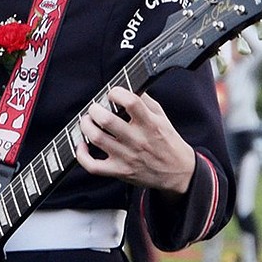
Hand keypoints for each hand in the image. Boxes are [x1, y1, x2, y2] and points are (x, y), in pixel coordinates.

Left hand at [76, 87, 195, 193]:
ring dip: (86, 126)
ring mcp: (127, 157)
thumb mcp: (162, 118)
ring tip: (88, 121)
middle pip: (107, 120)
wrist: (179, 173)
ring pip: (97, 138)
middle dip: (94, 110)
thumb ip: (145, 102)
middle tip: (95, 108)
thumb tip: (126, 87)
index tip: (112, 93)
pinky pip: (93, 165)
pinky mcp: (119, 171)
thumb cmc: (168, 143)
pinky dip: (81, 155)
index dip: (117, 93)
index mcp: (150, 124)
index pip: (131, 102)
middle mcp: (138, 140)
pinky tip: (82, 145)